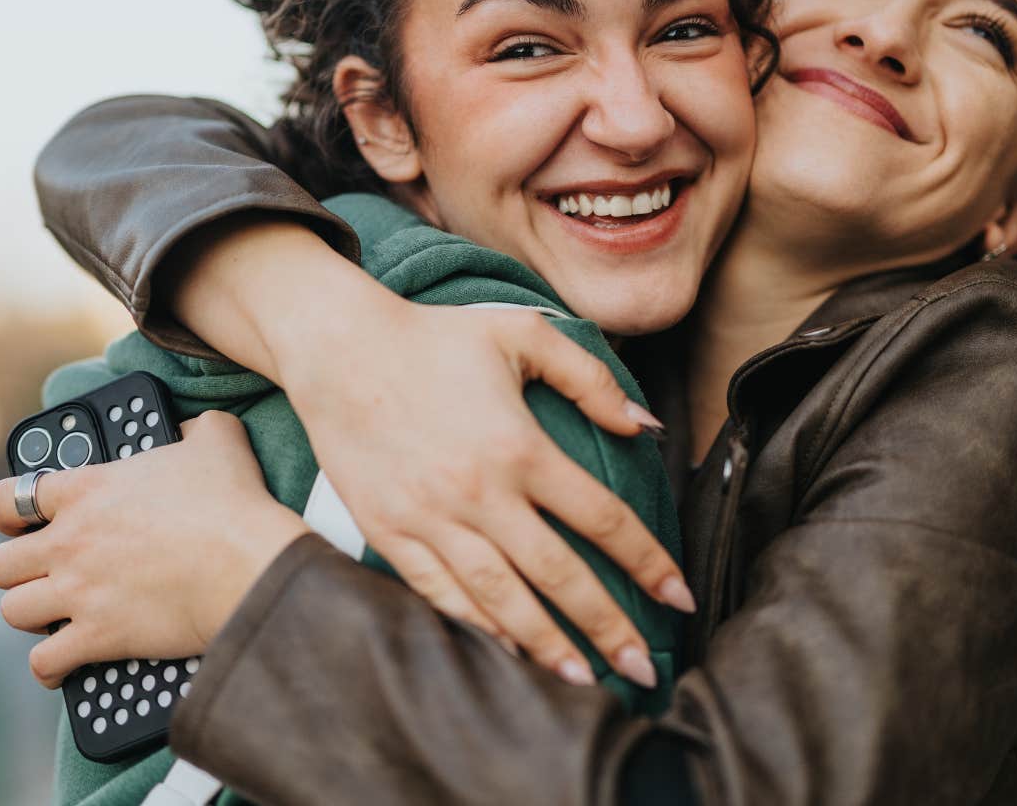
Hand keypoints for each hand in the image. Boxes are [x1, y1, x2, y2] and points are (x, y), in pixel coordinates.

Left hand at [0, 411, 307, 687]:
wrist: (250, 566)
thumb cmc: (234, 503)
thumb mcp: (215, 439)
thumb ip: (193, 428)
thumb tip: (190, 431)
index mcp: (86, 490)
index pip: (8, 498)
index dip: (6, 512)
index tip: (18, 521)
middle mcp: (70, 542)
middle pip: (0, 563)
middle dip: (16, 570)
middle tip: (41, 572)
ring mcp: (79, 591)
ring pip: (13, 611)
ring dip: (30, 615)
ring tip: (51, 615)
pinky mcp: (98, 636)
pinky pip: (45, 662)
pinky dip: (49, 668)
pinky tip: (60, 666)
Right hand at [273, 298, 690, 688]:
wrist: (338, 348)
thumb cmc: (434, 337)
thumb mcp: (522, 334)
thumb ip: (590, 378)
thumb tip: (645, 427)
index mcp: (519, 447)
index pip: (602, 518)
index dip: (648, 562)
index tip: (679, 598)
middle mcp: (477, 493)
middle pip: (558, 575)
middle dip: (606, 627)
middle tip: (642, 670)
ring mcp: (429, 519)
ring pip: (499, 599)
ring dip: (546, 646)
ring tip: (584, 682)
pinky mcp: (388, 533)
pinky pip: (440, 594)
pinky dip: (477, 628)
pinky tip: (508, 654)